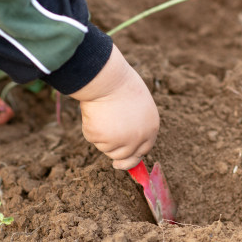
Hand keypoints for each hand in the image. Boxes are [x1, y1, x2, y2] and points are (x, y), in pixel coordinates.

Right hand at [70, 45, 158, 169]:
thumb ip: (137, 124)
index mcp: (151, 128)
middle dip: (115, 155)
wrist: (107, 78)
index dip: (132, 157)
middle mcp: (137, 139)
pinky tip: (95, 112)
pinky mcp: (101, 138)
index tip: (122, 162)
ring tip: (104, 112)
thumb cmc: (122, 84)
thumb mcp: (139, 105)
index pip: (143, 150)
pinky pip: (92, 137)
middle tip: (109, 149)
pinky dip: (90, 127)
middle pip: (123, 157)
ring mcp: (119, 141)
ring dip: (102, 135)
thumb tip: (126, 140)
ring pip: (105, 148)